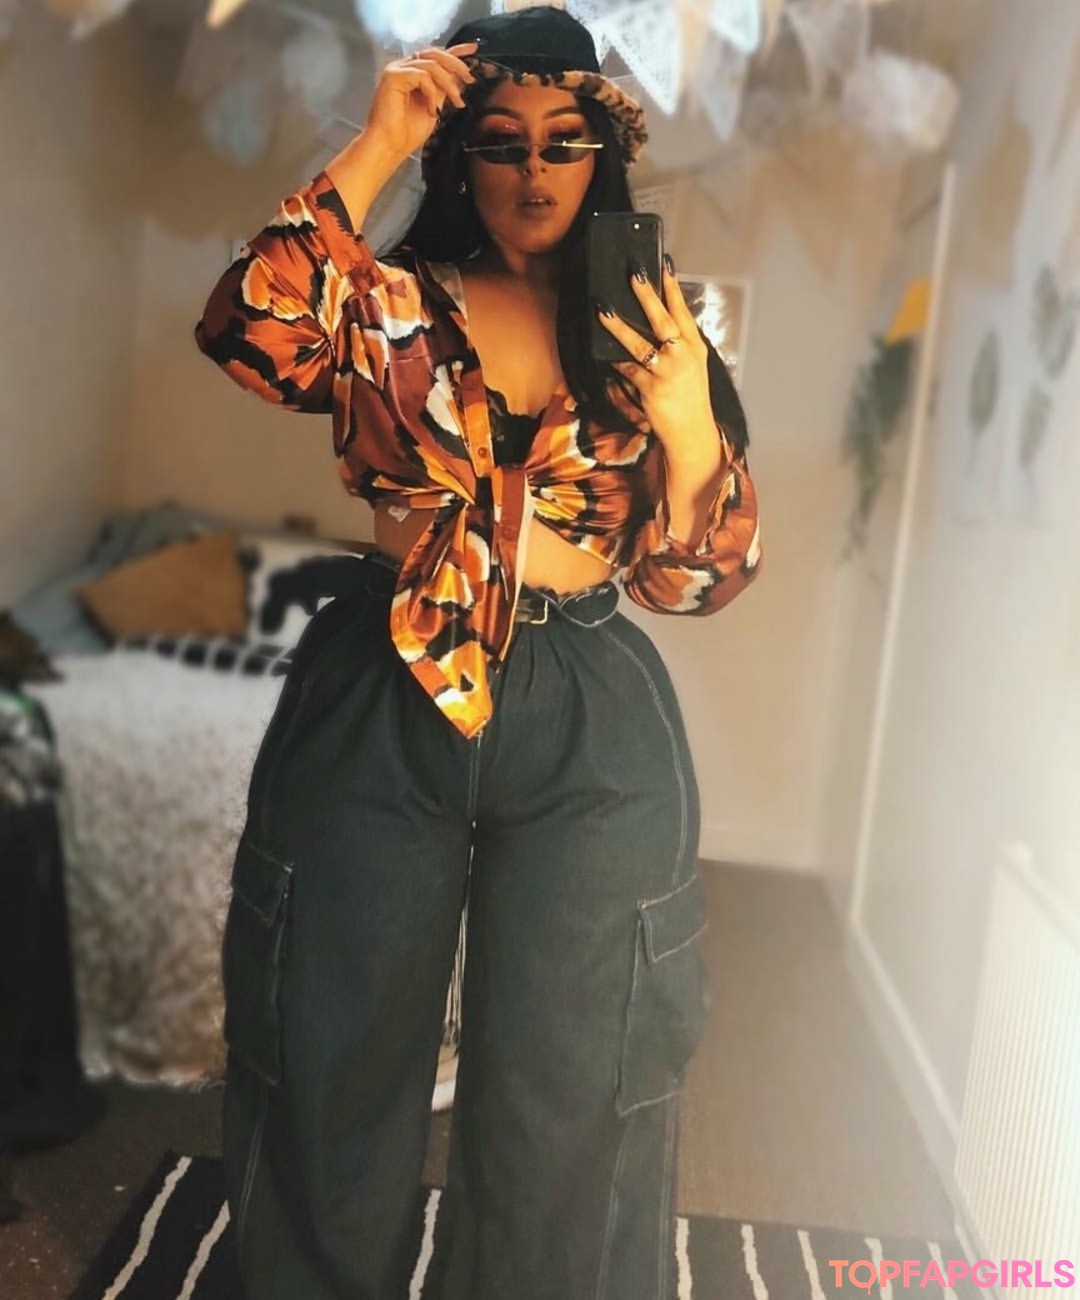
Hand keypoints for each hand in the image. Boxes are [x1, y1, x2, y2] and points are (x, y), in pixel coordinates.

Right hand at [366, 41, 477, 162]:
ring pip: (431, 63)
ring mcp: (397, 70)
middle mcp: (404, 68)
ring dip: (449, 83)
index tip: (472, 49)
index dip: (455, 51)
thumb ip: (443, 90)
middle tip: (470, 78)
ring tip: (456, 102)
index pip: (435, 56)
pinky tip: (431, 110)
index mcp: (412, 74)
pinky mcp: (393, 76)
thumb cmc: (406, 134)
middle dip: (456, 64)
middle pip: (434, 53)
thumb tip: (459, 77)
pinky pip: (422, 75)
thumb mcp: (434, 107)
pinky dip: (431, 93)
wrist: (389, 147)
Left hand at [595, 261, 714, 454]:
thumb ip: (679, 344)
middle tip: (634, 273)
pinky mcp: (651, 388)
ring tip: (603, 310)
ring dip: (618, 326)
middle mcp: (683, 356)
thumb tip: (660, 322)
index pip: (683, 312)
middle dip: (646, 295)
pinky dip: (615, 361)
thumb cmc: (691, 398)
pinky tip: (604, 352)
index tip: (664, 265)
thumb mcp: (693, 366)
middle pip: (662, 320)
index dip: (672, 288)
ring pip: (638, 343)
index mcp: (695, 347)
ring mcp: (667, 372)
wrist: (692, 432)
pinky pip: (627, 369)